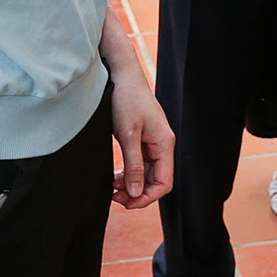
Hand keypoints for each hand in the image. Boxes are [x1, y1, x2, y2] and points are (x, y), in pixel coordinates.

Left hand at [108, 65, 173, 208]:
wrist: (120, 74)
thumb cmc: (126, 99)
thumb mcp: (128, 134)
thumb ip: (134, 165)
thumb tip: (135, 193)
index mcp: (164, 144)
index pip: (164, 183)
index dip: (147, 197)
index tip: (125, 203)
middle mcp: (162, 145)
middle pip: (156, 180)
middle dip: (136, 193)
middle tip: (113, 196)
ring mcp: (153, 142)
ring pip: (146, 173)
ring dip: (131, 184)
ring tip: (111, 188)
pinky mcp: (142, 138)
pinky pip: (140, 163)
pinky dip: (128, 172)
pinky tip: (115, 176)